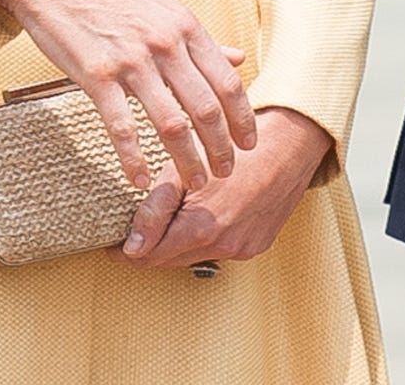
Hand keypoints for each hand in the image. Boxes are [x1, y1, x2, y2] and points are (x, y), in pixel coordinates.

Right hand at [0, 0, 255, 190]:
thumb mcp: (166, 7)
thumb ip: (202, 38)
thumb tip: (240, 57)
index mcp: (186, 28)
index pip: (227, 81)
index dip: (242, 117)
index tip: (250, 143)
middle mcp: (166, 45)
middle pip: (206, 107)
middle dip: (221, 146)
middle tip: (227, 173)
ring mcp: (132, 62)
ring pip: (171, 122)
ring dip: (186, 159)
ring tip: (195, 182)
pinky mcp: (96, 76)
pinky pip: (121, 125)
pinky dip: (133, 157)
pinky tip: (139, 179)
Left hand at [113, 107, 332, 270]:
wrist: (291, 142)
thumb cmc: (233, 147)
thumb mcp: (183, 170)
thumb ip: (154, 210)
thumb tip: (129, 247)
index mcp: (201, 228)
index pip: (146, 258)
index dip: (124, 251)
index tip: (113, 241)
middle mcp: (224, 246)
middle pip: (168, 261)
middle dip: (150, 245)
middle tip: (141, 222)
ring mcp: (243, 249)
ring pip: (193, 256)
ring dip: (179, 241)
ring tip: (177, 211)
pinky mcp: (258, 245)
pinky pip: (219, 249)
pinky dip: (206, 237)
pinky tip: (209, 211)